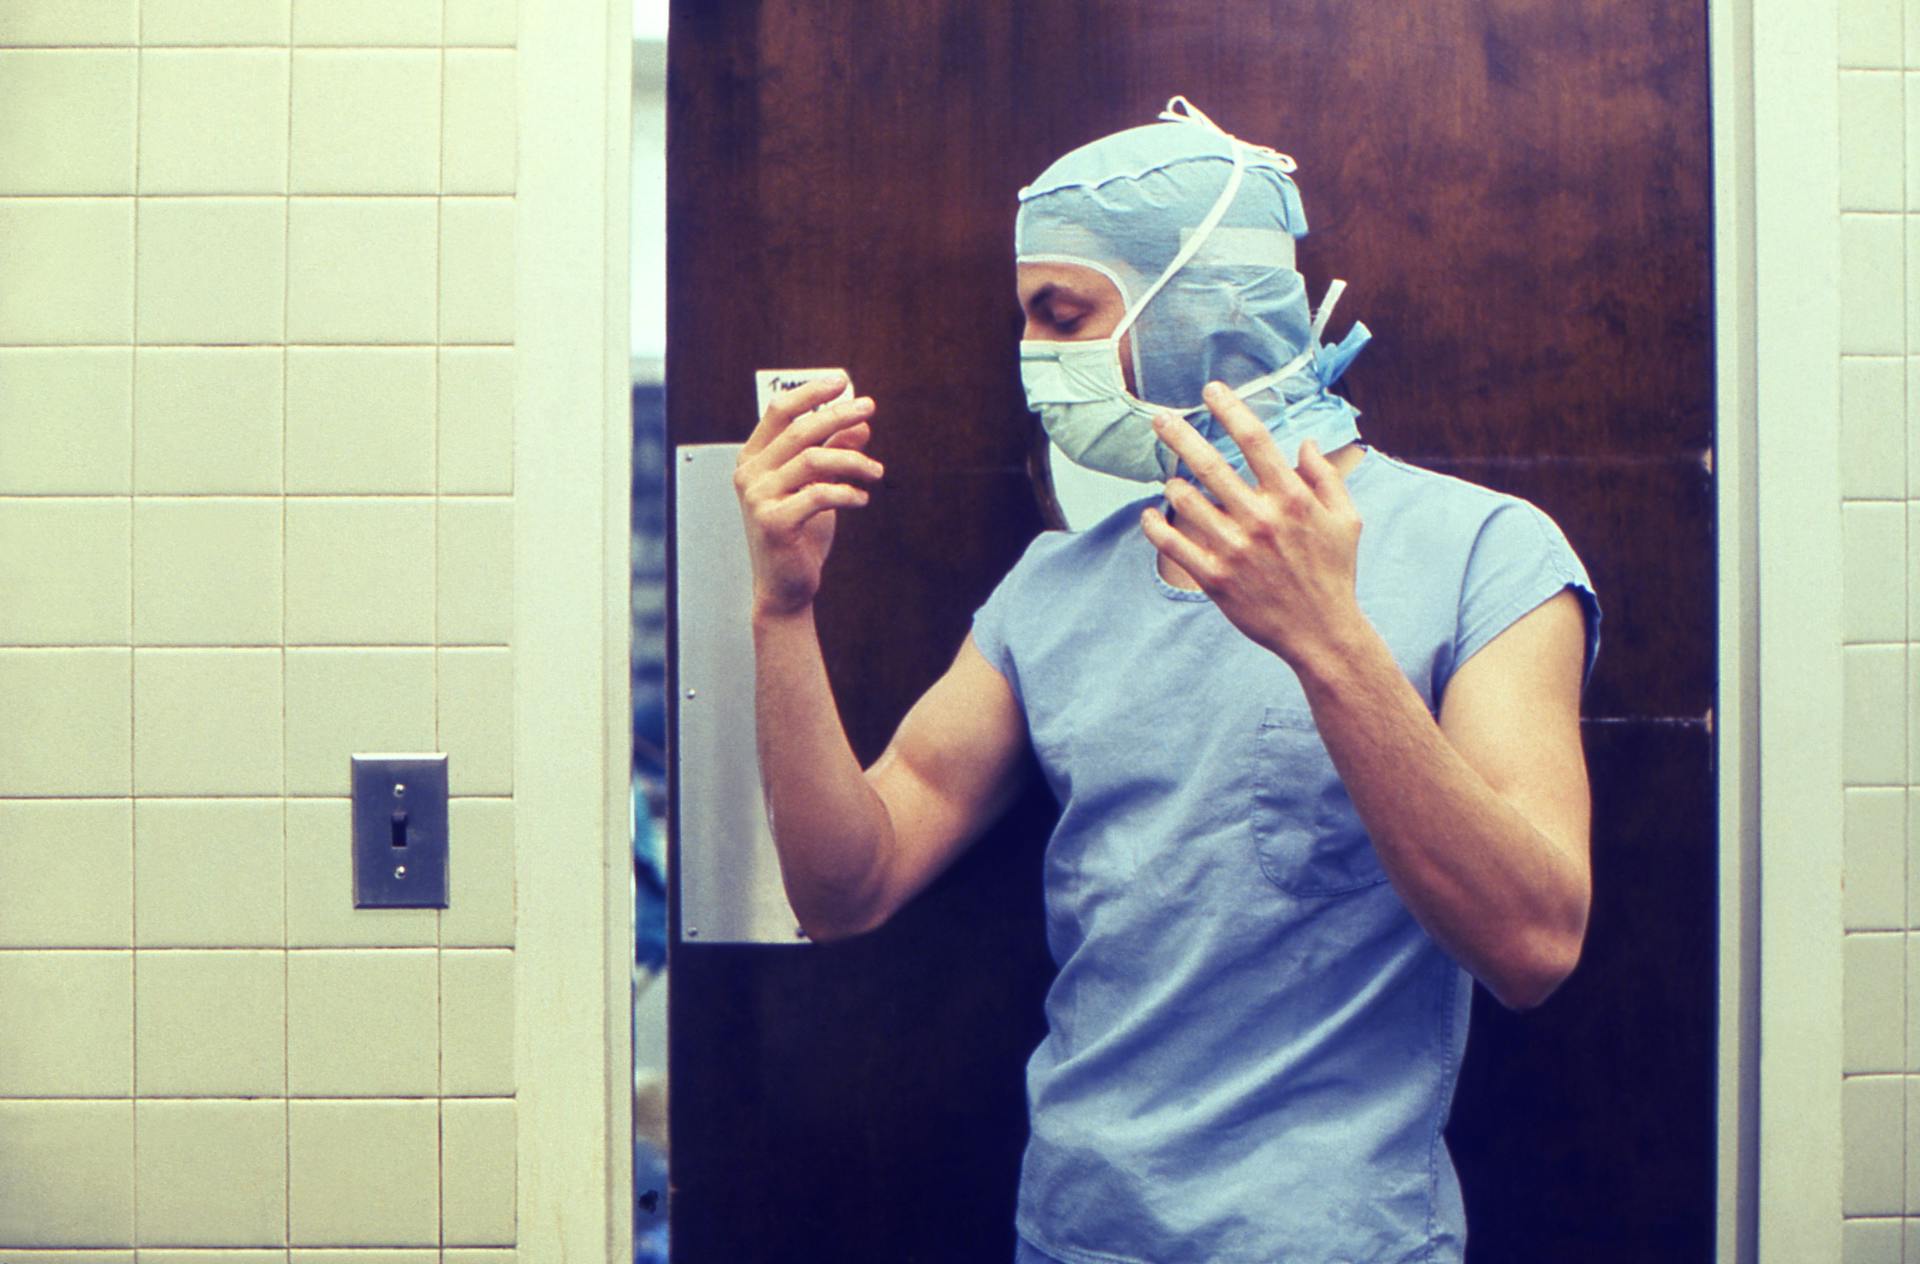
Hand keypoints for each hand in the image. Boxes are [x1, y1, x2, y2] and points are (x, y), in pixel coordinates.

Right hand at [733, 374, 883, 618]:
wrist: (786, 587)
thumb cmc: (800, 536)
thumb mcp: (819, 487)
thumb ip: (834, 454)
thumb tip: (860, 424)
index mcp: (754, 459)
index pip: (779, 411)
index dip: (811, 393)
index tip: (843, 381)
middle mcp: (750, 474)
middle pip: (800, 430)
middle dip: (838, 415)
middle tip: (869, 409)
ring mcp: (758, 498)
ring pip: (813, 460)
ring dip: (853, 461)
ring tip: (877, 471)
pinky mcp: (774, 522)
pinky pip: (819, 495)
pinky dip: (847, 494)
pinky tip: (861, 499)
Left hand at [1139, 381, 1365, 668]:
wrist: (1322, 632)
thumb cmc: (1334, 573)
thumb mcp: (1346, 521)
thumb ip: (1327, 478)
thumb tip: (1304, 444)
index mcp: (1293, 499)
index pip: (1255, 440)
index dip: (1230, 409)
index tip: (1211, 390)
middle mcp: (1261, 519)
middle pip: (1211, 464)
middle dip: (1180, 435)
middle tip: (1159, 418)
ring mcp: (1235, 550)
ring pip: (1187, 503)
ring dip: (1173, 486)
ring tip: (1172, 482)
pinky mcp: (1215, 579)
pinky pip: (1173, 545)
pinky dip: (1155, 527)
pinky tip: (1150, 516)